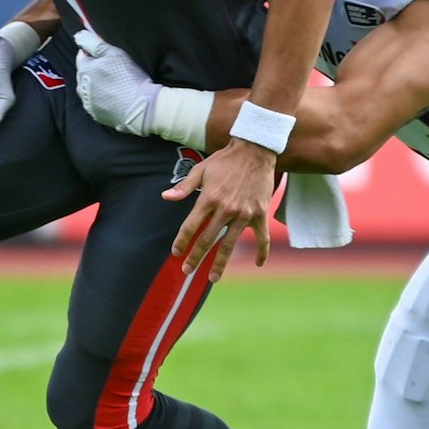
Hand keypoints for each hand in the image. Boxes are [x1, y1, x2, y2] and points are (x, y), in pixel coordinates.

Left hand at [75, 32, 158, 135]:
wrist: (140, 107)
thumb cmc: (128, 77)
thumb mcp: (113, 53)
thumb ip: (93, 43)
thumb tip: (78, 36)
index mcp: (83, 70)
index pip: (81, 56)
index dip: (92, 53)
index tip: (105, 55)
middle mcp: (81, 88)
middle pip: (83, 74)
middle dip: (93, 70)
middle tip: (112, 70)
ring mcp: (88, 103)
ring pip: (88, 90)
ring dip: (96, 86)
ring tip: (114, 84)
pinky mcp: (96, 115)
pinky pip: (95, 104)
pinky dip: (102, 99)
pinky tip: (114, 97)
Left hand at [161, 139, 277, 281]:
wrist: (254, 150)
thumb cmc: (225, 160)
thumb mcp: (201, 169)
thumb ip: (184, 187)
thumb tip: (165, 197)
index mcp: (208, 198)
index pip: (191, 226)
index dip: (182, 241)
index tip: (176, 253)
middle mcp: (225, 208)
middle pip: (207, 239)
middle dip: (196, 257)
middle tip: (187, 271)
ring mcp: (244, 213)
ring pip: (230, 244)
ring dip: (220, 263)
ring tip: (213, 278)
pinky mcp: (260, 214)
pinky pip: (262, 238)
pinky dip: (261, 252)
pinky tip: (258, 264)